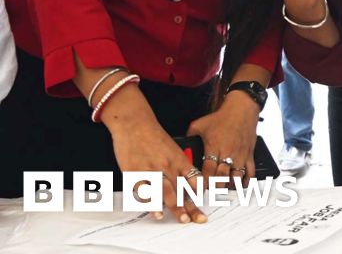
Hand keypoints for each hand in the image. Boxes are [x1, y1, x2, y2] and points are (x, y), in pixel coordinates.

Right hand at [105, 90, 206, 223]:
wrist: (135, 123)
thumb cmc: (153, 136)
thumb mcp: (173, 148)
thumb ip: (180, 164)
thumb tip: (189, 182)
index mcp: (178, 159)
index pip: (193, 178)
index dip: (200, 192)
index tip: (206, 203)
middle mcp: (167, 166)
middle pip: (181, 189)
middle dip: (190, 206)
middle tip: (197, 219)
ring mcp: (152, 170)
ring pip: (166, 191)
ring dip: (175, 207)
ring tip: (182, 220)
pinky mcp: (135, 173)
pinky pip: (145, 191)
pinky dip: (151, 203)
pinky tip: (156, 212)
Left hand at [187, 91, 260, 187]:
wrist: (242, 109)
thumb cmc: (222, 116)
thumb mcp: (200, 124)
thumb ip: (190, 135)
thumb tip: (182, 144)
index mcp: (214, 146)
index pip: (208, 170)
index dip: (203, 182)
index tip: (199, 188)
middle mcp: (228, 152)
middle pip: (222, 177)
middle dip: (215, 187)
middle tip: (210, 191)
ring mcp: (240, 155)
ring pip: (236, 177)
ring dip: (229, 185)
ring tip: (223, 189)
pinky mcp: (249, 154)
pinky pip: (250, 171)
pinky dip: (246, 180)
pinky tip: (241, 185)